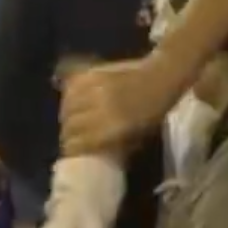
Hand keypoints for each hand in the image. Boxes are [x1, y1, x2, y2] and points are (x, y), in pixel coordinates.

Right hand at [59, 53, 188, 155]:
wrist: (161, 76)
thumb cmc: (153, 110)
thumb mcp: (138, 136)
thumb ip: (115, 146)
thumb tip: (96, 155)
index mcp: (113, 127)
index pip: (78, 142)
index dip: (71, 149)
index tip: (71, 152)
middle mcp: (100, 108)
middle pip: (70, 125)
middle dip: (68, 134)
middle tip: (70, 138)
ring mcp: (96, 88)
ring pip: (67, 105)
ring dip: (66, 115)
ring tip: (70, 120)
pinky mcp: (94, 73)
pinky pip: (72, 87)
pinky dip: (69, 96)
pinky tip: (72, 101)